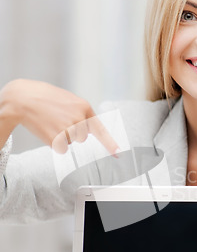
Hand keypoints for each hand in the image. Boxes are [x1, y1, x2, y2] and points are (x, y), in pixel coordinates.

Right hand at [0, 79, 117, 153]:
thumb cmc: (45, 97)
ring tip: (51, 122)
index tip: (119, 154)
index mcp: (84, 107)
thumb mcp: (68, 100)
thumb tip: (87, 129)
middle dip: (72, 132)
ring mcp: (68, 130)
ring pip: (71, 142)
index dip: (110, 144)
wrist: (23, 98)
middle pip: (82, 137)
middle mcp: (79, 119)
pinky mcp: (56, 140)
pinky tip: (46, 129)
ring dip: (62, 136)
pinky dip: (54, 142)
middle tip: (58, 119)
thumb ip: (80, 113)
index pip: (100, 129)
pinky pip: (61, 148)